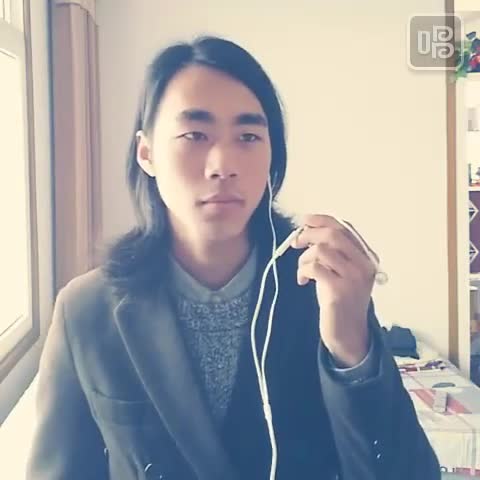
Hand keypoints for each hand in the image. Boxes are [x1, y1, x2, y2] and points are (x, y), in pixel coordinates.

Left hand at [291, 214, 376, 366]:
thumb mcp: (341, 271)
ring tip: (302, 270)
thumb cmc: (340, 299)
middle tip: (296, 243)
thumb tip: (306, 230)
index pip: (345, 227)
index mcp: (367, 257)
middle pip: (333, 235)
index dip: (322, 220)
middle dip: (309, 234)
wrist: (348, 333)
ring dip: (304, 258)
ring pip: (322, 250)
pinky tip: (302, 280)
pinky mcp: (339, 291)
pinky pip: (314, 268)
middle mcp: (364, 265)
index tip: (304, 220)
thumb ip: (332, 251)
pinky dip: (302, 271)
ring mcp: (353, 278)